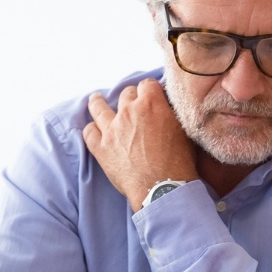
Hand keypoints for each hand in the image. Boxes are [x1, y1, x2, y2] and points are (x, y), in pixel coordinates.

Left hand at [82, 79, 197, 209]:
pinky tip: (93, 128)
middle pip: (126, 94)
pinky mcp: (101, 148)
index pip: (147, 84)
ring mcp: (112, 129)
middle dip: (130, 97)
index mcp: (151, 104)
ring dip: (98, 102)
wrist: (162, 187)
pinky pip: (89, 132)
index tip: (152, 95)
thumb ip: (171, 113)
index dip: (150, 89)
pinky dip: (91, 129)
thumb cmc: (179, 161)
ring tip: (96, 99)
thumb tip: (167, 107)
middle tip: (133, 105)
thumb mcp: (183, 130)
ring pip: (98, 107)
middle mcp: (128, 112)